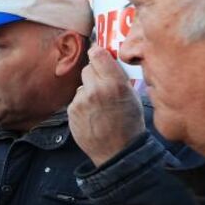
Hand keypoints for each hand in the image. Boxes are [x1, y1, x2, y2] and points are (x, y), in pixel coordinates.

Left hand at [69, 46, 144, 166]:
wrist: (116, 151)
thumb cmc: (129, 124)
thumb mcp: (133, 96)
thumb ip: (118, 77)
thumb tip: (108, 61)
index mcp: (115, 83)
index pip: (98, 54)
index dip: (98, 53)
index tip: (98, 54)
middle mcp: (96, 89)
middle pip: (88, 68)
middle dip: (94, 74)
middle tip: (103, 85)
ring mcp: (81, 100)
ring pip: (82, 85)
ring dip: (88, 91)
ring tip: (99, 106)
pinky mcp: (72, 111)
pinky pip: (76, 99)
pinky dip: (82, 104)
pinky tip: (92, 115)